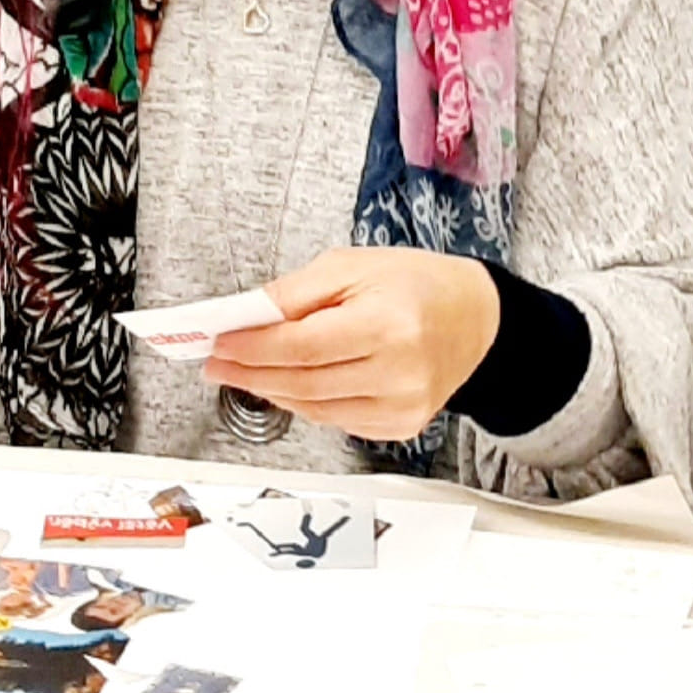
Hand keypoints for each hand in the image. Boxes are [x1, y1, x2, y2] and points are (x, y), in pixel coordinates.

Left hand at [203, 248, 500, 440]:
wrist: (476, 319)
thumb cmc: (415, 284)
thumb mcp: (350, 266)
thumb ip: (293, 294)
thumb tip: (243, 316)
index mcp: (388, 325)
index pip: (302, 346)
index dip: (252, 348)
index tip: (218, 343)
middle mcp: (399, 373)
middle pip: (302, 382)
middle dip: (250, 372)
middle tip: (216, 361)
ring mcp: (402, 406)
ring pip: (314, 408)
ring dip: (271, 390)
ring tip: (242, 370)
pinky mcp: (401, 425)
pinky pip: (335, 421)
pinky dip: (304, 403)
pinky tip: (288, 383)